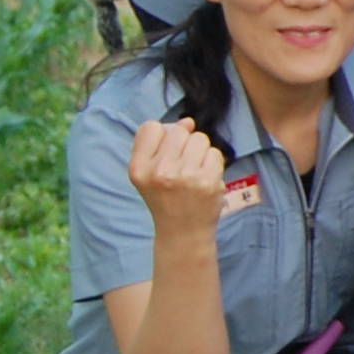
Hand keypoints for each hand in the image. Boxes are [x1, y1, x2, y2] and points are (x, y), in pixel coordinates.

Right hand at [127, 118, 227, 235]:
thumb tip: (188, 121)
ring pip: (200, 139)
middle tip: (182, 167)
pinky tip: (205, 180)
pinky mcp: (207, 180)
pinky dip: (213, 164)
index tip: (166, 153)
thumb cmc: (166, 198)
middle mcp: (159, 171)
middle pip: (179, 131)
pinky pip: (215, 153)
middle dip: (184, 144)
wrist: (183, 232)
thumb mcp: (150, 173)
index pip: (151, 127)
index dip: (162, 135)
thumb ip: (162, 143)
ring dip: (200, 153)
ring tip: (193, 174)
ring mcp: (185, 176)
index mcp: (138, 168)